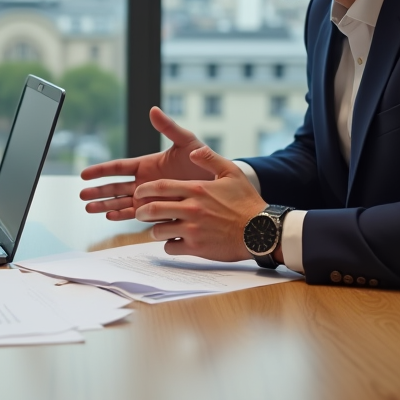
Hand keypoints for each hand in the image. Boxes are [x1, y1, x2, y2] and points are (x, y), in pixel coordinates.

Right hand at [79, 107, 212, 220]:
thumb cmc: (203, 160)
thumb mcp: (186, 142)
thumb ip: (169, 128)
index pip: (118, 168)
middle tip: (81, 196)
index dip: (101, 171)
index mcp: (147, 164)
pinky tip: (110, 217)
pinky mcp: (158, 210)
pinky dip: (123, 216)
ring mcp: (150, 197)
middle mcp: (145, 181)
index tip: (84, 174)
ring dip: (105, 205)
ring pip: (121, 202)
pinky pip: (136, 214)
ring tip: (89, 209)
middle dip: (98, 191)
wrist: (219, 183)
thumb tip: (153, 110)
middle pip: (115, 187)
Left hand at [133, 145, 267, 261]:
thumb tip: (193, 151)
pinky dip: (169, 245)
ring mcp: (193, 229)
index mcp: (196, 189)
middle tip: (140, 213)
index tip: (139, 193)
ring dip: (155, 230)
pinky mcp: (196, 247)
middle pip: (153, 209)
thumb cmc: (246, 202)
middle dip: (142, 212)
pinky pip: (171, 247)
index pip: (160, 187)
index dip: (145, 190)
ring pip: (158, 230)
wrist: (261, 231)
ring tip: (158, 229)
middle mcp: (191, 209)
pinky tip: (174, 241)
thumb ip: (210, 159)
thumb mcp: (231, 173)